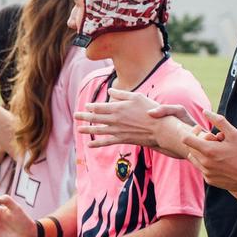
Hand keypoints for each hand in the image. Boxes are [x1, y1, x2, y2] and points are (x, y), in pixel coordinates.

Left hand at [76, 88, 191, 148]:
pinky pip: (106, 142)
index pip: (99, 107)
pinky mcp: (122, 139)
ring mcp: (117, 130)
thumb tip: (109, 91)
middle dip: (84, 116)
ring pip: (98, 130)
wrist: (161, 128)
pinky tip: (89, 145)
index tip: (86, 106)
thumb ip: (122, 94)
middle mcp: (114, 119)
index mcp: (117, 108)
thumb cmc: (151, 110)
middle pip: (95, 118)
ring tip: (78, 129)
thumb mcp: (137, 97)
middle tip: (75, 115)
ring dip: (87, 130)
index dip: (91, 106)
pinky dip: (97, 144)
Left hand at [182, 111, 236, 190]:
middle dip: (196, 140)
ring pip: (193, 158)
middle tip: (211, 137)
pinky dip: (205, 161)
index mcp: (208, 151)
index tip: (195, 127)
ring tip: (215, 148)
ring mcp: (206, 173)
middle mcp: (204, 163)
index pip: (185, 139)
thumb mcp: (235, 135)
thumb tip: (205, 111)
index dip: (187, 131)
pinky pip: (201, 168)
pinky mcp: (209, 180)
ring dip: (199, 151)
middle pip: (189, 147)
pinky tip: (218, 159)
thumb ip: (219, 121)